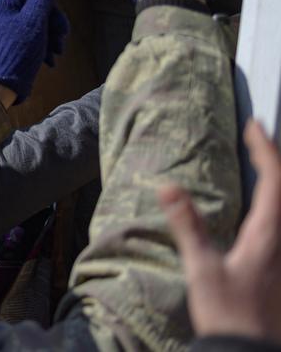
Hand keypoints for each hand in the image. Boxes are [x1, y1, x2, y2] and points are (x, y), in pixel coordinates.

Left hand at [0, 0, 68, 103]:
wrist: (3, 86)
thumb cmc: (18, 51)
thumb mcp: (34, 20)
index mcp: (5, 3)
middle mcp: (5, 12)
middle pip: (36, 1)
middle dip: (53, 15)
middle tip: (62, 31)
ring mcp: (9, 27)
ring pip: (39, 19)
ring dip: (53, 32)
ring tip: (57, 48)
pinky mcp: (15, 41)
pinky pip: (36, 34)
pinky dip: (46, 43)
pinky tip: (50, 57)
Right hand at [162, 120, 280, 342]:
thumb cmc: (228, 313)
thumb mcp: (203, 269)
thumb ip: (189, 225)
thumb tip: (168, 187)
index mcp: (269, 235)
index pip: (275, 180)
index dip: (265, 149)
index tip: (254, 125)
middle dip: (275, 162)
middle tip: (260, 141)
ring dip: (277, 184)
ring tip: (263, 168)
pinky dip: (277, 205)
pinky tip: (265, 210)